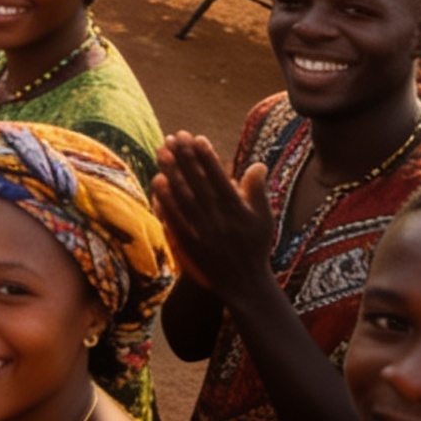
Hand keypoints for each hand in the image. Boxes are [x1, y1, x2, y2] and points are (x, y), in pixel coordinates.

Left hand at [153, 132, 271, 293]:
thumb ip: (258, 191)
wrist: (245, 284)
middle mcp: (220, 219)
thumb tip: (258, 164)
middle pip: (198, 183)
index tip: (196, 138)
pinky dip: (166, 200)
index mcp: (238, 210)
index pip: (219, 178)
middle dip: (185, 158)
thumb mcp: (264, 219)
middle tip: (173, 136)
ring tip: (162, 151)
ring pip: (185, 197)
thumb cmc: (255, 247)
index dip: (207, 158)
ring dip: (172, 173)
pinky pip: (176, 218)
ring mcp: (204, 231)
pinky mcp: (191, 243)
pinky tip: (157, 182)